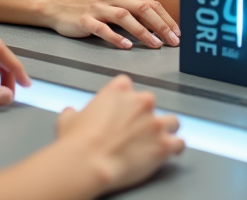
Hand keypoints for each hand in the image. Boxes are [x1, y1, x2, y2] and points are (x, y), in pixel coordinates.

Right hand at [40, 0, 179, 49]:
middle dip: (161, 26)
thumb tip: (158, 25)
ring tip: (155, 45)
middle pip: (142, 8)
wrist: (58, 6)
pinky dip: (115, 37)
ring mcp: (97, 7)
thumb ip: (132, 9)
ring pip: (125, 17)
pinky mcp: (84, 19)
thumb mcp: (113, 2)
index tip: (178, 34)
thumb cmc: (89, 7)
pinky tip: (125, 46)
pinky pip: (102, 28)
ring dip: (143, 32)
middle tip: (172, 41)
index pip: (150, 4)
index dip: (166, 19)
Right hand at [55, 75, 183, 195]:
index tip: (121, 111)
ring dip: (165, 130)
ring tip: (155, 141)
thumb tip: (71, 112)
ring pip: (171, 121)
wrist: (88, 162)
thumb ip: (74, 112)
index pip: (128, 85)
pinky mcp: (164, 144)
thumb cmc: (77, 142)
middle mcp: (141, 101)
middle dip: (144, 116)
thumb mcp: (68, 119)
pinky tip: (168, 153)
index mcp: (119, 89)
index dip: (124, 100)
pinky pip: (179, 143)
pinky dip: (174, 148)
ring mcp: (155, 122)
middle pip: (150, 103)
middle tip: (133, 131)